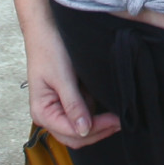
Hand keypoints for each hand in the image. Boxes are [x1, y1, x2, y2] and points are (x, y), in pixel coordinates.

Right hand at [25, 29, 119, 148]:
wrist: (46, 27)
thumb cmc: (50, 49)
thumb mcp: (62, 78)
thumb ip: (73, 105)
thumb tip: (83, 129)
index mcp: (42, 113)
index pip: (72, 133)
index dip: (96, 130)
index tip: (116, 120)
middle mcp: (48, 115)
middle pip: (76, 136)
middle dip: (99, 131)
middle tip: (121, 120)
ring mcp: (57, 109)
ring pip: (81, 129)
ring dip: (98, 124)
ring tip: (116, 113)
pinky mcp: (66, 101)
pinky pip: (83, 114)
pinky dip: (95, 114)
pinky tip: (106, 105)